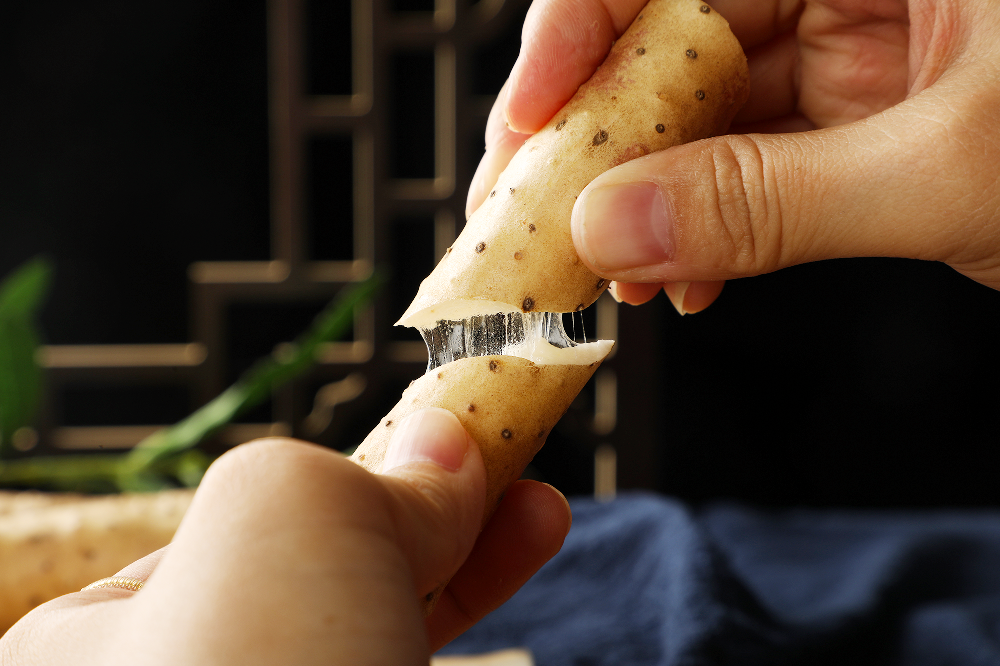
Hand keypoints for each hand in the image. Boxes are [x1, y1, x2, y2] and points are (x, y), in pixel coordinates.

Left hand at [0, 409, 570, 664]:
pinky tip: (526, 548)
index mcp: (102, 640)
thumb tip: (442, 448)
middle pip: (327, 570)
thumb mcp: (287, 523)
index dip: (362, 473)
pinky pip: (413, 655)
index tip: (453, 436)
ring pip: (383, 619)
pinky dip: (476, 600)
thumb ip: (363, 475)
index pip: (251, 527)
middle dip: (431, 509)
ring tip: (541, 505)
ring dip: (473, 554)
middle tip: (511, 461)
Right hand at [467, 0, 999, 313]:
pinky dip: (712, 220)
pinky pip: (754, 156)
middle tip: (537, 215)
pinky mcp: (867, 109)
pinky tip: (684, 276)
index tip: (528, 115)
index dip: (582, 25)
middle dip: (601, 135)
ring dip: (650, 195)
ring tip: (610, 272)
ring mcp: (859, 38)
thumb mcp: (954, 174)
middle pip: (676, 34)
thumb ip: (771, 201)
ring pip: (707, 106)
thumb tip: (613, 227)